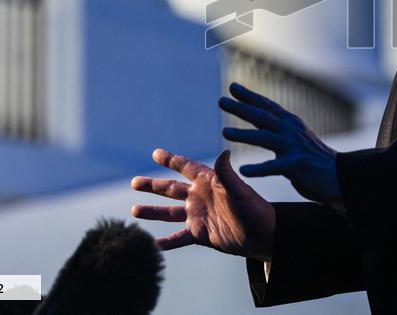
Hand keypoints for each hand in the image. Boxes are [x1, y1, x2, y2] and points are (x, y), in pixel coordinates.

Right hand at [130, 148, 275, 259]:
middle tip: (133, 182)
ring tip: (134, 211)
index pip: (186, 167)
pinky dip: (165, 243)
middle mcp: (200, 196)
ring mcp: (199, 215)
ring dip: (152, 211)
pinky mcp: (200, 234)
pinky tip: (151, 245)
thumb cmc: (255, 209)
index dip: (171, 160)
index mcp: (209, 181)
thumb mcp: (240, 192)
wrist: (263, 235)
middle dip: (153, 186)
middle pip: (171, 188)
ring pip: (170, 212)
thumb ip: (227, 175)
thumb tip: (224, 152)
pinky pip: (179, 238)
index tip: (156, 153)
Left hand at [219, 82, 341, 203]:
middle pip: (263, 117)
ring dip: (244, 134)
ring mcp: (294, 147)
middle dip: (241, 108)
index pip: (268, 106)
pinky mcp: (297, 165)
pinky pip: (275, 166)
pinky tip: (244, 170)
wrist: (340, 175)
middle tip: (221, 101)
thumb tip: (262, 120)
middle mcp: (291, 131)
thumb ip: (279, 130)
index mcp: (291, 124)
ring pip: (265, 138)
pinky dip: (259, 168)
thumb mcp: (296, 138)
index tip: (232, 87)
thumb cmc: (314, 159)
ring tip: (225, 132)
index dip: (250, 96)